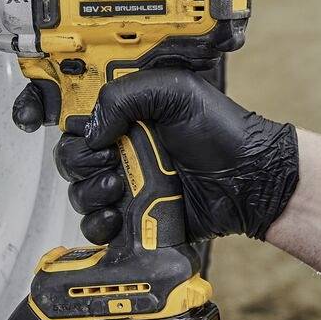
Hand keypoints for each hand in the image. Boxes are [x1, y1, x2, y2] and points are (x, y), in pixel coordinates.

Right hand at [56, 70, 299, 242]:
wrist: (248, 179)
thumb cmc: (221, 131)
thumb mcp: (174, 91)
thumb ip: (124, 97)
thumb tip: (90, 130)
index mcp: (127, 119)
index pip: (79, 125)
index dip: (77, 133)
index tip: (95, 138)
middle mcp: (123, 152)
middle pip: (72, 162)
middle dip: (82, 164)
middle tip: (111, 163)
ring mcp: (127, 187)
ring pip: (80, 195)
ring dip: (89, 194)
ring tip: (118, 189)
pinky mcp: (134, 219)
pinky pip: (96, 228)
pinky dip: (97, 225)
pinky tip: (116, 218)